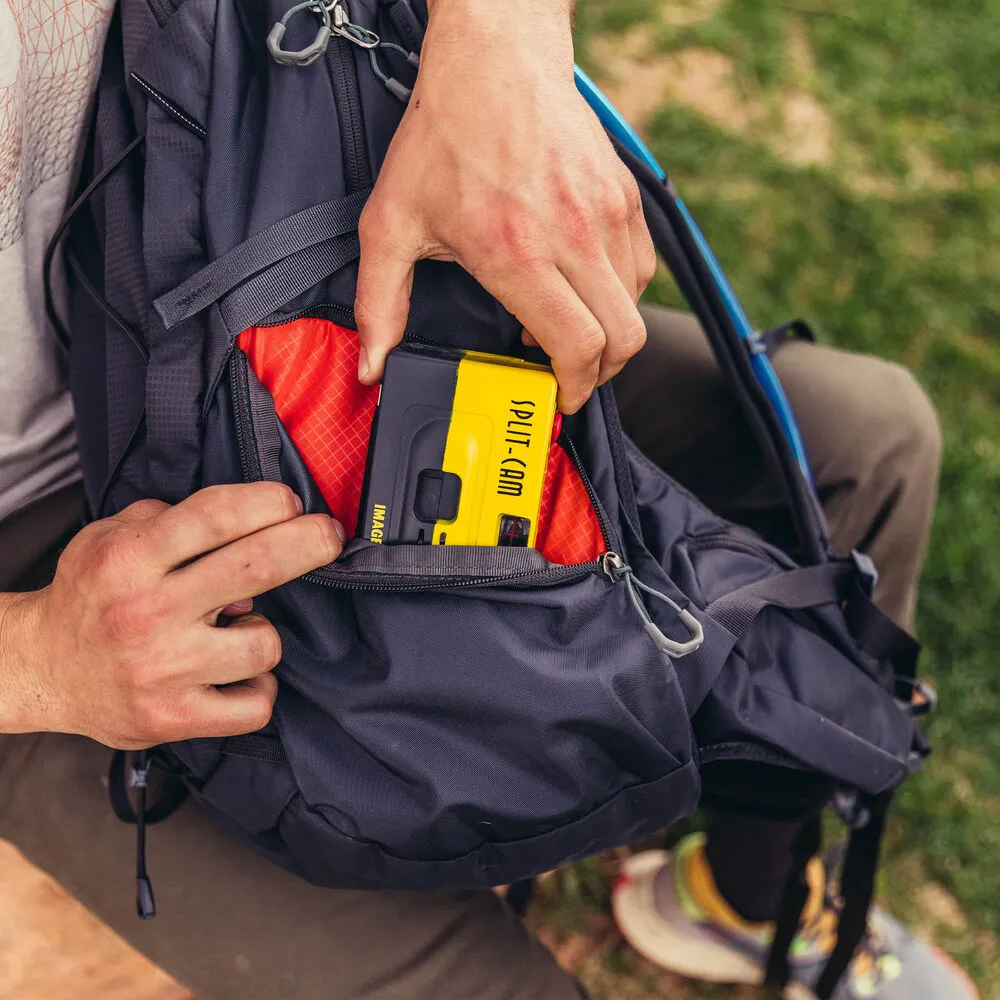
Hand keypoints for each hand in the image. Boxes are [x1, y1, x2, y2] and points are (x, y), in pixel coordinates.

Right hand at [0, 484, 343, 748]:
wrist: (42, 670)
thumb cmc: (89, 597)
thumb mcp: (109, 536)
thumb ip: (169, 519)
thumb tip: (243, 519)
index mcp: (130, 559)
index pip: (217, 516)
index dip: (268, 502)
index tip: (292, 501)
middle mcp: (148, 613)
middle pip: (257, 567)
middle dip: (309, 542)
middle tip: (328, 535)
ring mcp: (164, 671)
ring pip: (265, 642)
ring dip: (264, 630)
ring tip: (237, 628)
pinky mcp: (174, 719)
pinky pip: (256, 704)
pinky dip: (258, 687)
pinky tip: (239, 674)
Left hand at [355, 0, 655, 413]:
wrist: (493, 57)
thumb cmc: (443, 136)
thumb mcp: (391, 222)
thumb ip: (379, 302)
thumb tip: (372, 363)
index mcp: (517, 253)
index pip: (578, 346)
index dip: (575, 388)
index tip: (561, 397)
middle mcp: (573, 236)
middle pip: (623, 338)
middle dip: (600, 374)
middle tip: (570, 376)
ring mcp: (606, 213)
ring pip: (635, 304)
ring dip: (607, 331)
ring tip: (567, 328)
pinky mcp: (624, 194)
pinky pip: (642, 265)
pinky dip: (619, 292)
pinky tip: (583, 287)